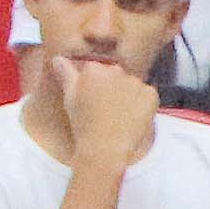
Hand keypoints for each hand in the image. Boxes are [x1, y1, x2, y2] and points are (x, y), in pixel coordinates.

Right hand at [55, 50, 159, 179]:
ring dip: (128, 95)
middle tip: (106, 110)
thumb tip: (59, 59)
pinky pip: (147, 95)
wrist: (105, 149)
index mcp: (93, 69)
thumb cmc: (85, 126)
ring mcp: (134, 82)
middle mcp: (115, 71)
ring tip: (119, 116)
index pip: (96, 70)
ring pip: (131, 85)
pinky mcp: (150, 94)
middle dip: (112, 87)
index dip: (94, 86)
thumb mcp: (70, 99)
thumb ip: (67, 75)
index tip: (92, 100)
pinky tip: (132, 118)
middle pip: (115, 75)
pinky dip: (142, 105)